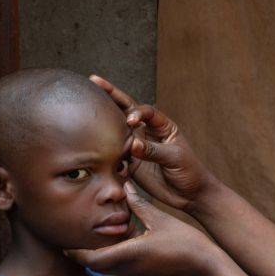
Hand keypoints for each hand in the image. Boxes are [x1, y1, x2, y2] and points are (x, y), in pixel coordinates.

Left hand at [67, 183, 221, 275]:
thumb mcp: (161, 220)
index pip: (91, 258)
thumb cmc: (187, 244)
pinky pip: (124, 268)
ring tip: (99, 236)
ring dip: (102, 254)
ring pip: (110, 267)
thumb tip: (126, 188)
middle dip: (85, 253)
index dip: (75, 251)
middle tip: (78, 237)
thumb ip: (140, 205)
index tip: (65, 242)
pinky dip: (117, 257)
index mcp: (129, 254)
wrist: (207, 270)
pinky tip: (124, 243)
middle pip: (96, 265)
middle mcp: (129, 269)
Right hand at [90, 75, 215, 210]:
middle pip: (126, 110)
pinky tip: (87, 137)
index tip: (130, 121)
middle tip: (95, 81)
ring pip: (116, 129)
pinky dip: (102, 147)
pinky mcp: (129, 162)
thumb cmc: (189, 171)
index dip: (137, 112)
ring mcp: (136, 146)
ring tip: (85, 105)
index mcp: (162, 126)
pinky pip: (113, 152)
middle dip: (111, 95)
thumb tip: (132, 145)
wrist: (188, 194)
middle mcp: (146, 132)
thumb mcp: (175, 158)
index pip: (146, 111)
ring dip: (102, 118)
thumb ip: (153, 151)